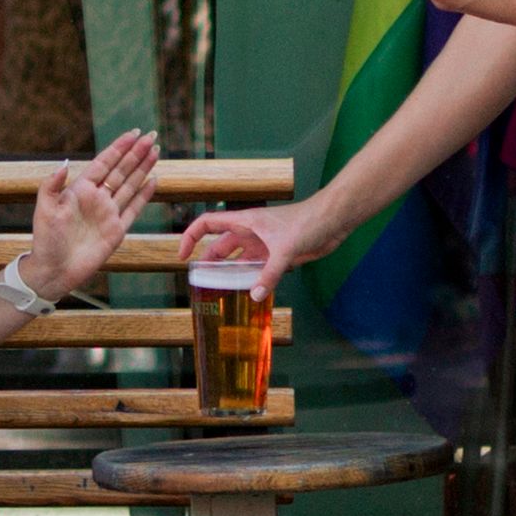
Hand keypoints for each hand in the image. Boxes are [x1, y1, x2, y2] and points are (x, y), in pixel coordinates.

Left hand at [20, 127, 162, 298]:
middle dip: (136, 153)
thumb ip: (52, 186)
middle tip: (151, 135)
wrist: (54, 270)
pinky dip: (144, 195)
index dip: (119, 148)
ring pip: (130, 185)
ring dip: (143, 168)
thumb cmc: (46, 239)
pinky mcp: (117, 231)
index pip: (104, 163)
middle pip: (121, 170)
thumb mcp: (44, 210)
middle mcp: (97, 198)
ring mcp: (108, 214)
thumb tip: (64, 164)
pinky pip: (134, 209)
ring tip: (155, 151)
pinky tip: (153, 180)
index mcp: (80, 190)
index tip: (133, 133)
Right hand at [177, 197, 312, 296]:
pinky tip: (251, 293)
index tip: (182, 256)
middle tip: (201, 284)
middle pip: (221, 248)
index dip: (191, 237)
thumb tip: (254, 295)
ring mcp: (264, 245)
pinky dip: (253, 280)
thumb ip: (269, 273)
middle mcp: (250, 233)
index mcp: (244, 222)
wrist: (333, 221)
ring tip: (221, 293)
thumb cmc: (307, 222)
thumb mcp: (285, 249)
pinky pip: (258, 270)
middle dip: (209, 264)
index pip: (207, 224)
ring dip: (231, 274)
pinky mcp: (278, 255)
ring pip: (239, 261)